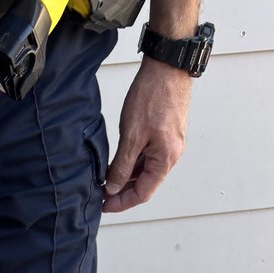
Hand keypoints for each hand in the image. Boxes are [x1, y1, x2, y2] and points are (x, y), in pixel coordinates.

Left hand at [102, 57, 191, 213]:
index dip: (121, 203)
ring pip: (146, 170)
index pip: (142, 193)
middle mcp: (171, 155)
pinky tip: (118, 162)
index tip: (104, 206)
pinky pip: (148, 156)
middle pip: (145, 184)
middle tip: (102, 195)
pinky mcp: (165, 134)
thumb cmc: (153, 96)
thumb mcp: (131, 136)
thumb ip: (122, 166)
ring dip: (127, 177)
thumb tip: (113, 187)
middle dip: (123, 192)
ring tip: (107, 179)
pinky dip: (133, 162)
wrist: (167, 66)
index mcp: (165, 160)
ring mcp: (170, 144)